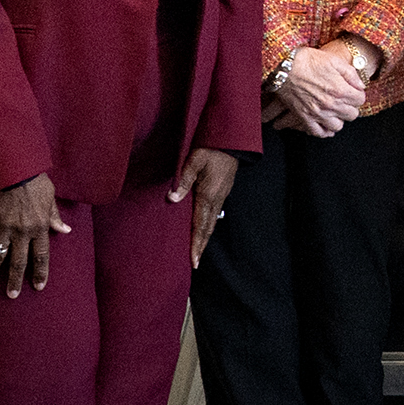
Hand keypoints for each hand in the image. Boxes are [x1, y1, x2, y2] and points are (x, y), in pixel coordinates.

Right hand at [0, 174, 68, 297]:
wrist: (11, 167)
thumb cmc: (33, 180)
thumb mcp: (49, 197)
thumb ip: (54, 216)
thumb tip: (65, 229)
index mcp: (39, 227)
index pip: (41, 256)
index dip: (40, 272)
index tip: (38, 286)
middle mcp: (21, 232)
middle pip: (18, 261)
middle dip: (15, 280)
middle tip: (12, 295)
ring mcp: (2, 227)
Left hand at [175, 147, 238, 266]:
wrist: (232, 141)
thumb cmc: (211, 148)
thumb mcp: (194, 161)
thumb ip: (183, 180)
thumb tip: (171, 199)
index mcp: (207, 195)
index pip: (200, 226)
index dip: (196, 244)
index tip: (193, 260)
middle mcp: (216, 199)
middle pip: (207, 229)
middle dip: (201, 246)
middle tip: (194, 263)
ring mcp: (221, 196)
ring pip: (212, 222)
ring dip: (204, 238)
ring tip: (198, 250)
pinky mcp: (222, 191)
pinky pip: (214, 214)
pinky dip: (208, 226)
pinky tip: (204, 228)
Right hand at [278, 41, 371, 136]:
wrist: (283, 67)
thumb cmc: (308, 60)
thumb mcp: (334, 60)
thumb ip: (351, 74)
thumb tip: (361, 86)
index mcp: (340, 90)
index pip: (360, 100)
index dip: (358, 94)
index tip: (352, 91)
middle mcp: (331, 105)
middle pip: (352, 115)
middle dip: (351, 107)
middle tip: (344, 100)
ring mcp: (317, 113)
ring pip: (337, 126)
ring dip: (338, 119)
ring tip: (334, 111)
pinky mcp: (304, 117)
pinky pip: (318, 132)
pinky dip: (324, 131)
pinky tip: (325, 124)